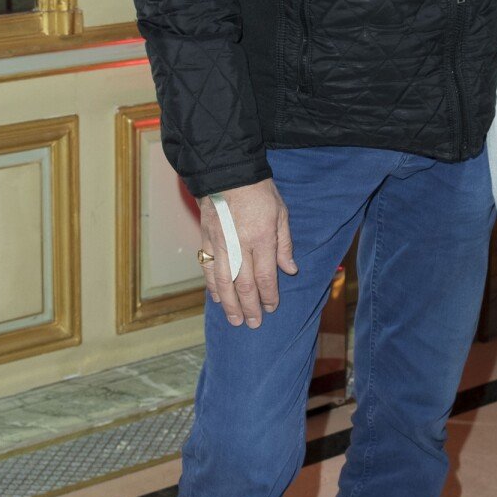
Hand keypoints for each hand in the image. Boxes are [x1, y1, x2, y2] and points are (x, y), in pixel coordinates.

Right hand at [198, 178, 297, 328]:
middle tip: (254, 324)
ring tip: (235, 320)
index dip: (269, 295)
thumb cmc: (259, 191)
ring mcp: (220, 244)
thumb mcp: (281, 213)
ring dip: (229, 304)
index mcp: (261, 238)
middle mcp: (239, 245)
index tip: (272, 308)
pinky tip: (217, 298)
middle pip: (243, 284)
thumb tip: (290, 270)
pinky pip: (208, 268)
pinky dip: (213, 286)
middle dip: (250, 307)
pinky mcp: (206, 239)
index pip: (265, 276)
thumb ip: (285, 244)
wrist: (227, 172)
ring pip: (223, 281)